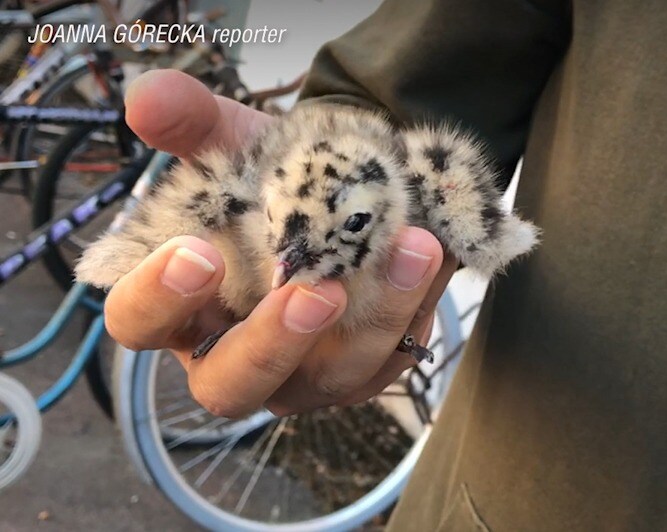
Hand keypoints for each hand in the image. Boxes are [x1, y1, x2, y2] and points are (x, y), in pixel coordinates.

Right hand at [106, 69, 457, 416]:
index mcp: (180, 303)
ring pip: (330, 379)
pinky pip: (391, 357)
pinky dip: (417, 307)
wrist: (347, 183)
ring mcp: (302, 373)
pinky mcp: (363, 370)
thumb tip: (147, 99)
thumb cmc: (270, 177)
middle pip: (230, 386)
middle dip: (273, 344)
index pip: (137, 322)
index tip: (199, 253)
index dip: (157, 299)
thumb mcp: (232, 140)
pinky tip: (434, 255)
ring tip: (414, 249)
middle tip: (316, 290)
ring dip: (376, 318)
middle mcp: (233, 353)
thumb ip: (190, 119)